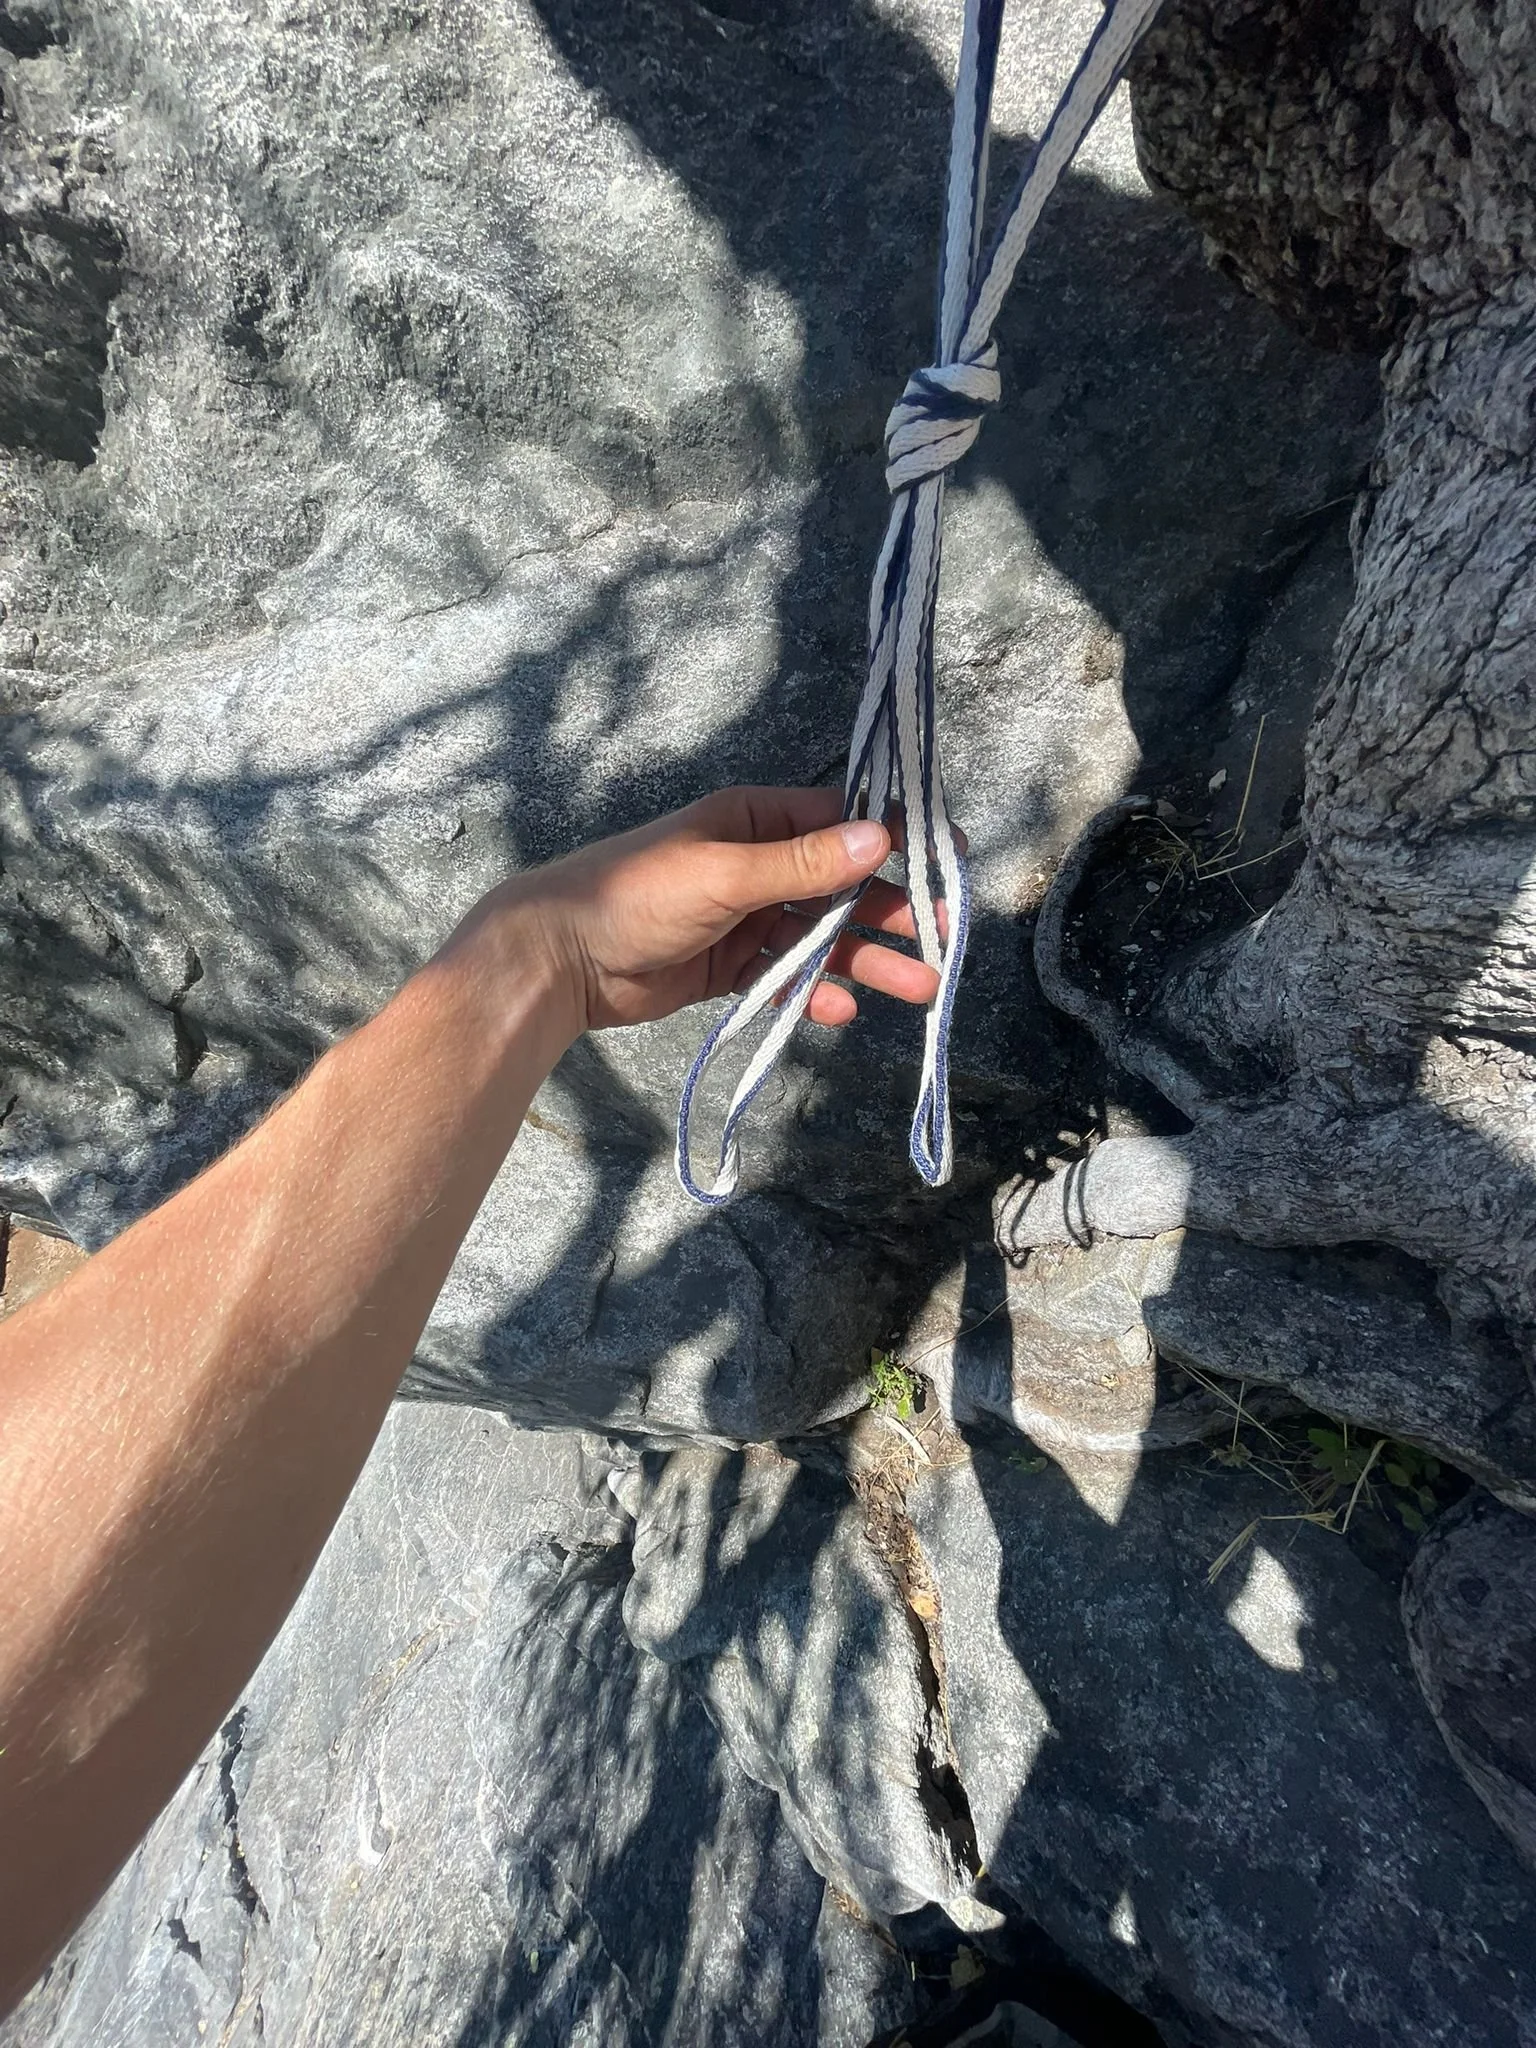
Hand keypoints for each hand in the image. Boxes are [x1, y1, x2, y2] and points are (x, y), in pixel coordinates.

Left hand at [482, 786, 947, 1033]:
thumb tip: (878, 838)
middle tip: (945, 939)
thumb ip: (801, 865)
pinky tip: (840, 1012)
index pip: (839, 822)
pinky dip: (811, 993)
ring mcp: (744, 918)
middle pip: (839, 887)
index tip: (948, 858)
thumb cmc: (633, 896)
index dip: (895, 840)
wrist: (559, 960)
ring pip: (819, 938)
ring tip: (917, 989)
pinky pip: (784, 977)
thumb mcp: (723, 874)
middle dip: (890, 913)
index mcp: (753, 821)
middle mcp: (755, 864)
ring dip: (864, 962)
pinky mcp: (728, 966)